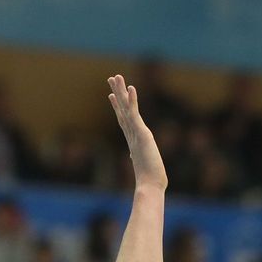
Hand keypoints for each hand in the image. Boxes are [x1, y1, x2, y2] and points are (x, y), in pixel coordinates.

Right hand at [107, 75, 167, 190]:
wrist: (150, 185)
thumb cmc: (150, 180)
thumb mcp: (145, 165)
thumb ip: (139, 159)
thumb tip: (135, 160)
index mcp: (133, 140)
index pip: (124, 119)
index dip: (118, 107)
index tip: (111, 96)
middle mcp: (132, 134)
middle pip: (122, 109)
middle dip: (117, 93)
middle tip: (111, 78)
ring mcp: (136, 133)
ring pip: (126, 108)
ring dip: (121, 91)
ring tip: (116, 76)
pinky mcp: (142, 133)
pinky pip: (136, 113)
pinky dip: (133, 100)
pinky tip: (131, 87)